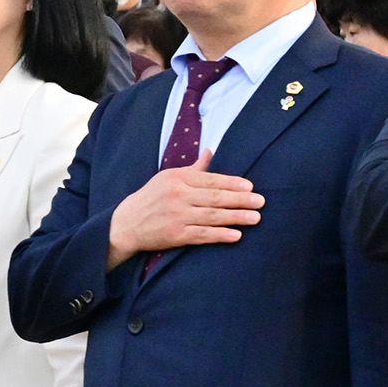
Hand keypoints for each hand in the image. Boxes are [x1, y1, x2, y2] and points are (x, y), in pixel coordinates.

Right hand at [105, 158, 262, 267]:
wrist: (126, 223)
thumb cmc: (151, 198)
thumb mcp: (168, 178)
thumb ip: (193, 168)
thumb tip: (210, 151)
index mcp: (177, 178)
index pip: (210, 180)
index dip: (232, 184)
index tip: (250, 187)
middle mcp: (177, 195)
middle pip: (215, 197)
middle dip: (240, 200)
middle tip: (260, 202)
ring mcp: (176, 216)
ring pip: (212, 216)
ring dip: (236, 217)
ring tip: (255, 218)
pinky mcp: (175, 235)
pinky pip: (202, 235)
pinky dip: (220, 235)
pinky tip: (236, 235)